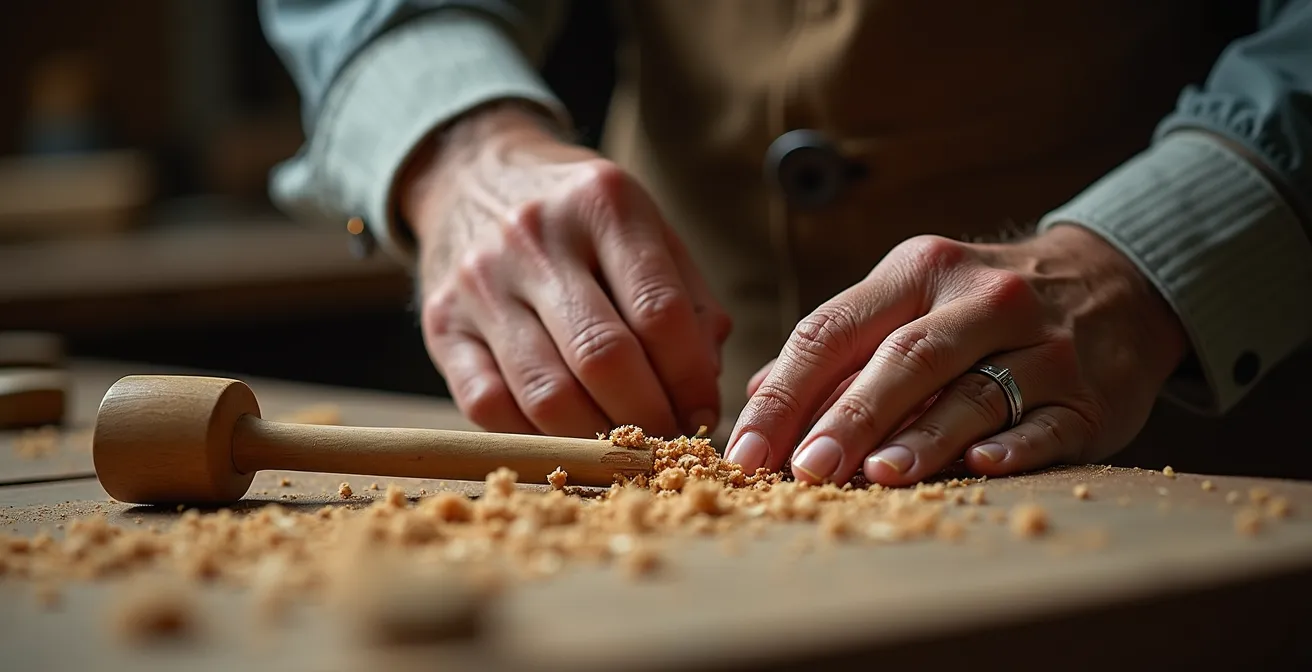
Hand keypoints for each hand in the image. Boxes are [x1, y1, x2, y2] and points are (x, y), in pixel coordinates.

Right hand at [403, 104, 730, 437]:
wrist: (470, 176)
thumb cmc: (578, 217)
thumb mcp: (644, 225)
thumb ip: (687, 299)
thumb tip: (704, 386)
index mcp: (602, 203)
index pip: (659, 312)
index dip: (691, 379)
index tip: (703, 413)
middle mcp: (535, 238)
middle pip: (603, 358)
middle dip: (648, 418)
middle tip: (667, 439)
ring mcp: (481, 283)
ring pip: (547, 394)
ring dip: (596, 439)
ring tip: (622, 445)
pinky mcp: (442, 325)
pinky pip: (488, 407)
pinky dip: (536, 437)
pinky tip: (564, 435)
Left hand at [725, 225, 1187, 484]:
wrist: (1116, 282)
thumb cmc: (981, 304)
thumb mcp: (912, 296)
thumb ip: (840, 344)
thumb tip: (759, 396)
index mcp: (918, 272)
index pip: (834, 330)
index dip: (785, 394)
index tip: (746, 451)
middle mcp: (979, 299)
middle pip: (903, 358)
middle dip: (848, 416)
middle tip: (804, 470)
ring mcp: (1041, 345)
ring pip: (973, 391)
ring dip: (922, 436)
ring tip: (876, 475)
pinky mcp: (1089, 393)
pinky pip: (1046, 422)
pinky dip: (1013, 444)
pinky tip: (978, 466)